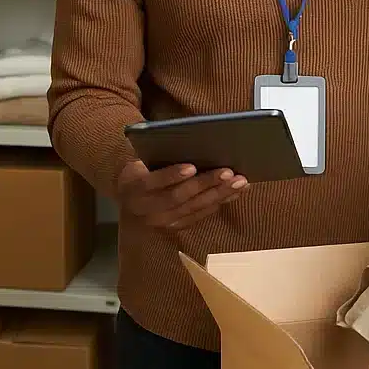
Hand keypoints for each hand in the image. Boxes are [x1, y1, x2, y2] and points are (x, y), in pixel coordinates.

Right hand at [116, 160, 246, 232]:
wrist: (129, 199)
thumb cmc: (140, 171)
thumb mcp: (139, 161)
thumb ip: (156, 154)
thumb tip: (186, 140)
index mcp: (133, 187)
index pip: (152, 182)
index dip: (172, 175)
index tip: (192, 166)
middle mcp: (146, 209)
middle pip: (178, 197)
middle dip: (205, 184)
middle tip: (228, 172)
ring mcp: (161, 222)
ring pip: (193, 208)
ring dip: (219, 194)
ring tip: (240, 181)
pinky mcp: (175, 227)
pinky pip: (199, 216)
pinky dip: (218, 203)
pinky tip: (234, 193)